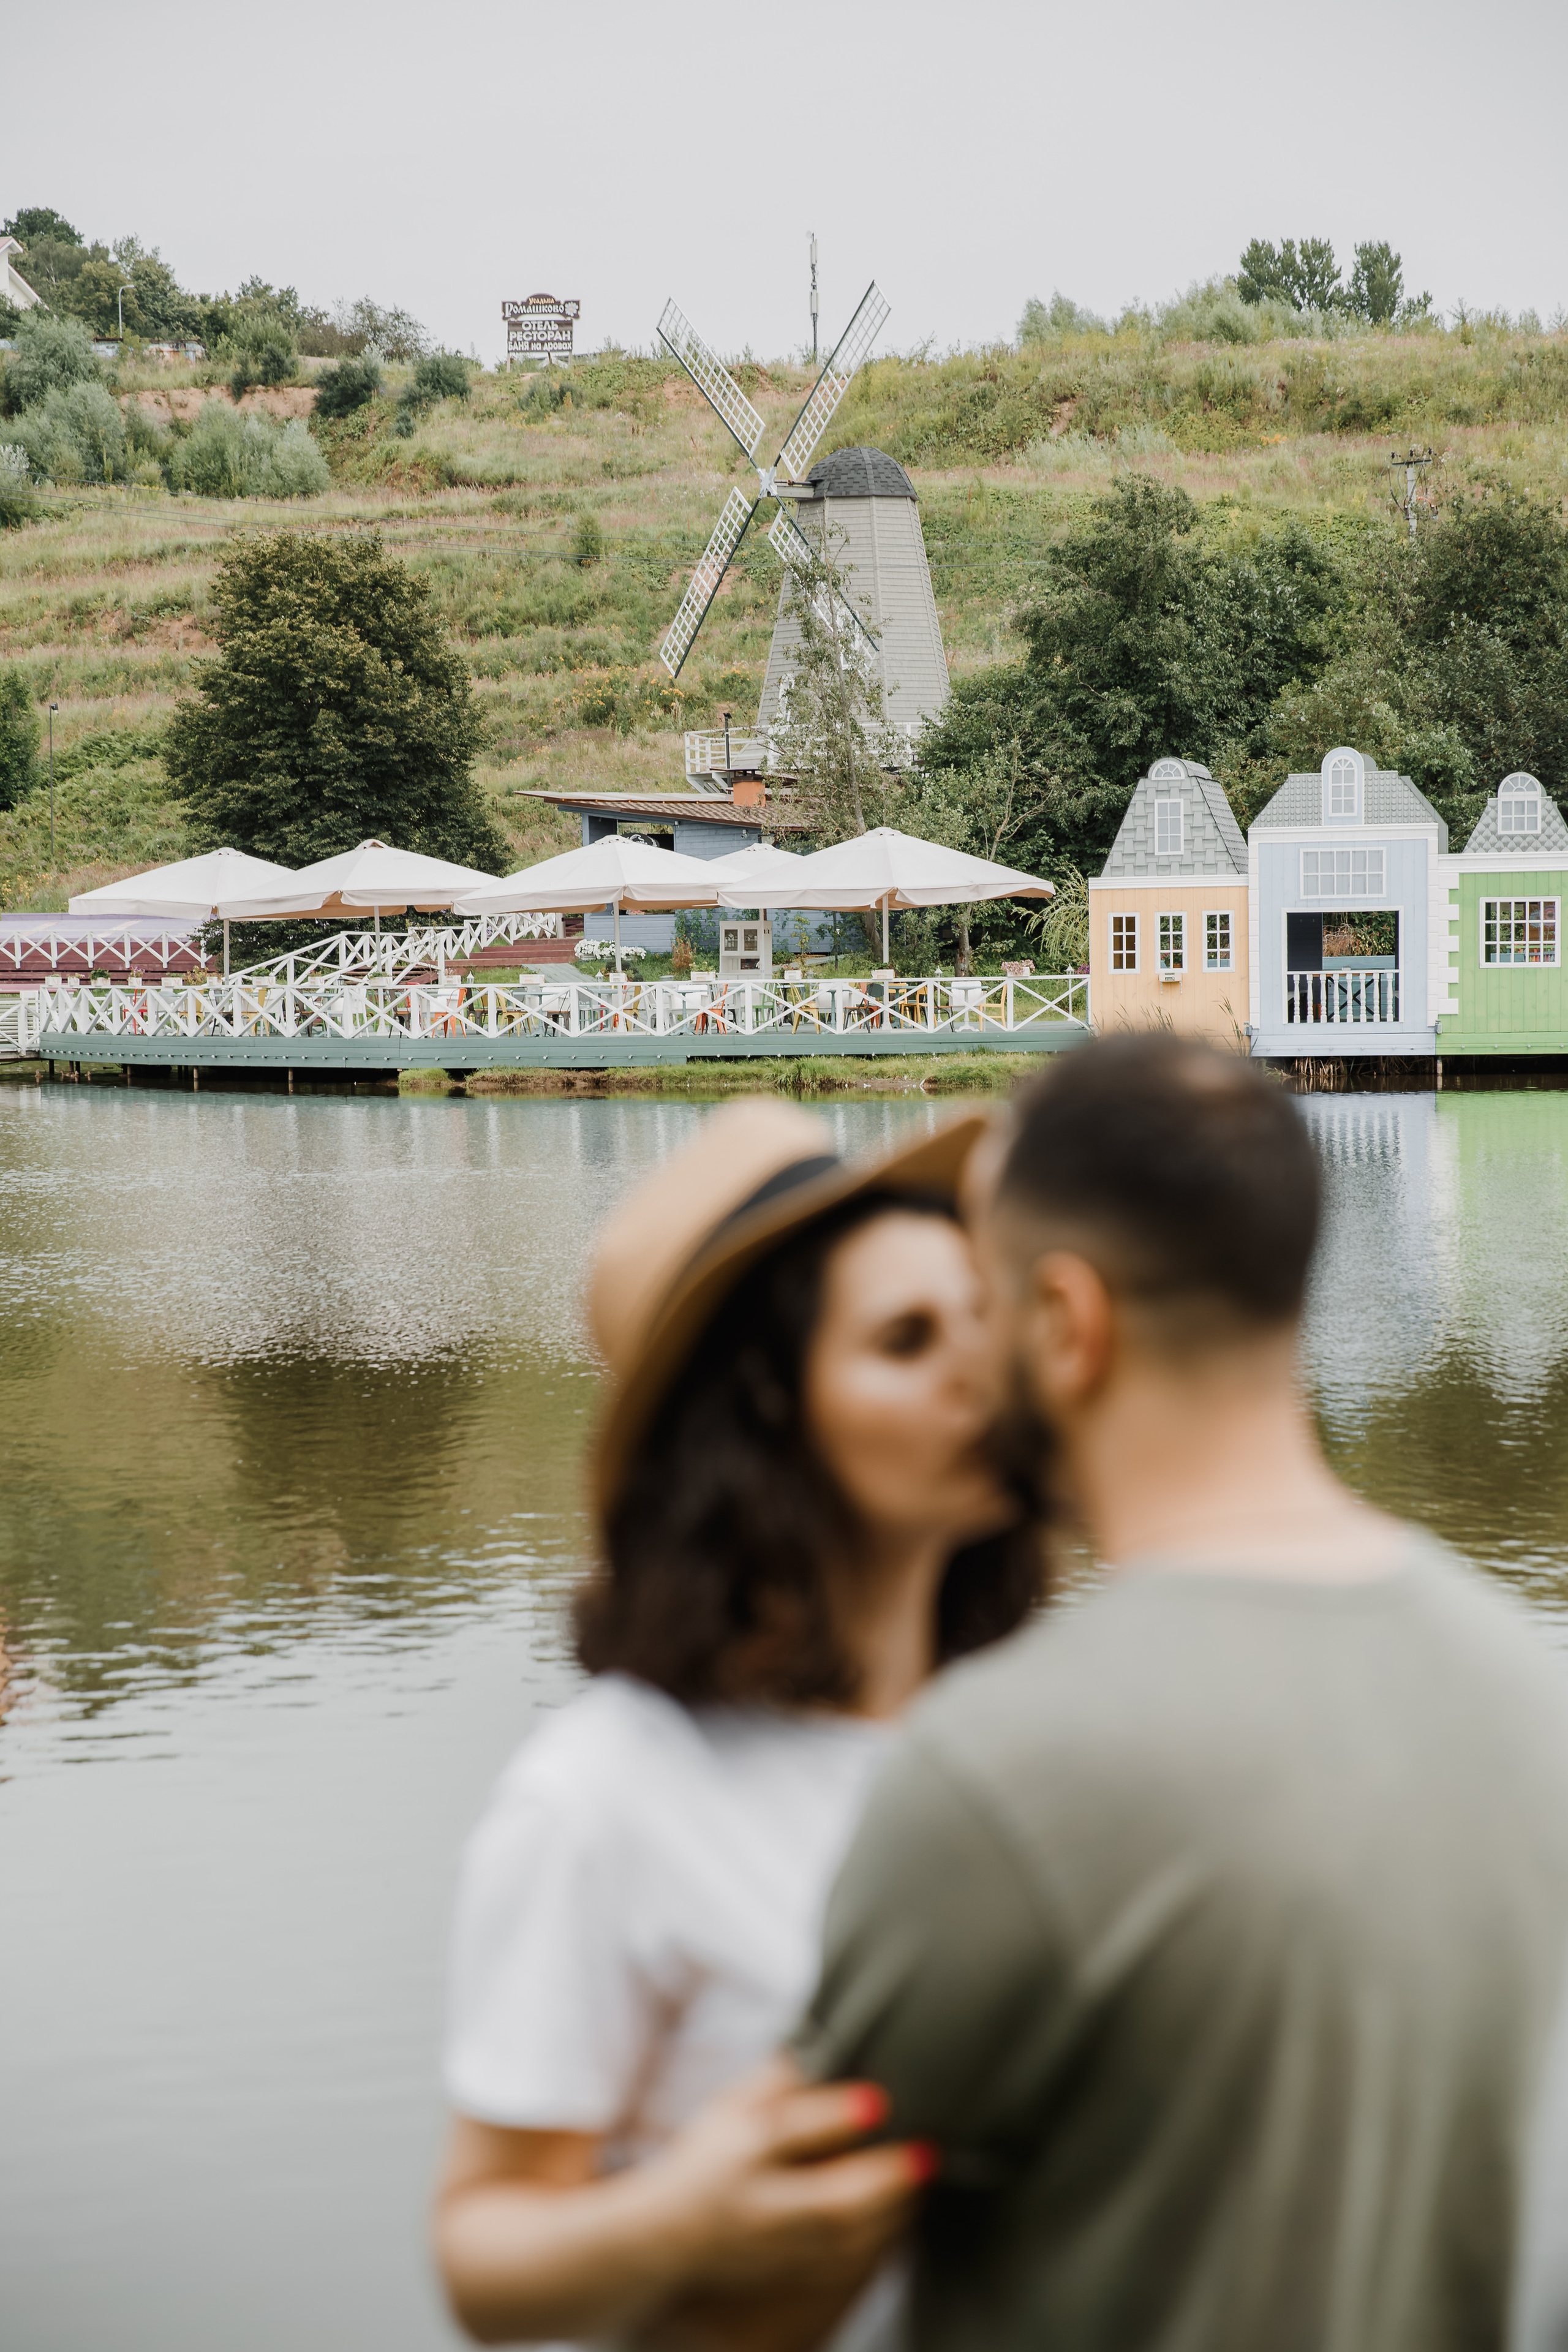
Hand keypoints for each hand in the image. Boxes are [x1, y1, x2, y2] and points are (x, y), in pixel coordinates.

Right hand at [643, 2055, 933, 2300]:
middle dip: (883, 2183)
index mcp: (741, 2151)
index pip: (787, 2132)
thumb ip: (773, 2081)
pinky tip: (902, 2213)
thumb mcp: (726, 2108)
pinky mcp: (786, 2272)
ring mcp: (774, 2247)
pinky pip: (841, 2264)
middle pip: (826, 2203)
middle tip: (928, 2155)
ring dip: (891, 2213)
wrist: (665, 2239)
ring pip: (842, 2240)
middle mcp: (758, 2204)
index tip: (879, 2101)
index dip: (834, 2118)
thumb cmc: (707, 2159)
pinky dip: (877, 2240)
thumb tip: (822, 2045)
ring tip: (924, 2178)